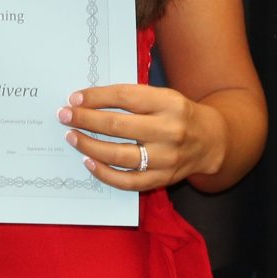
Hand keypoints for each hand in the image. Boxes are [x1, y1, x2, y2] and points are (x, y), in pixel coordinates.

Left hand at [60, 83, 228, 189]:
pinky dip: (104, 172)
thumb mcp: (164, 96)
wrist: (212, 142)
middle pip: (117, 125)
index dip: (96, 97)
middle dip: (85, 119)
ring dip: (89, 145)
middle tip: (65, 116)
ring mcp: (166, 158)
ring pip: (119, 154)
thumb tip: (90, 99)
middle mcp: (169, 130)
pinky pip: (127, 181)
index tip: (75, 98)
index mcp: (169, 103)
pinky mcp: (162, 179)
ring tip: (72, 137)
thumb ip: (134, 97)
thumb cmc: (179, 115)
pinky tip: (89, 161)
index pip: (125, 96)